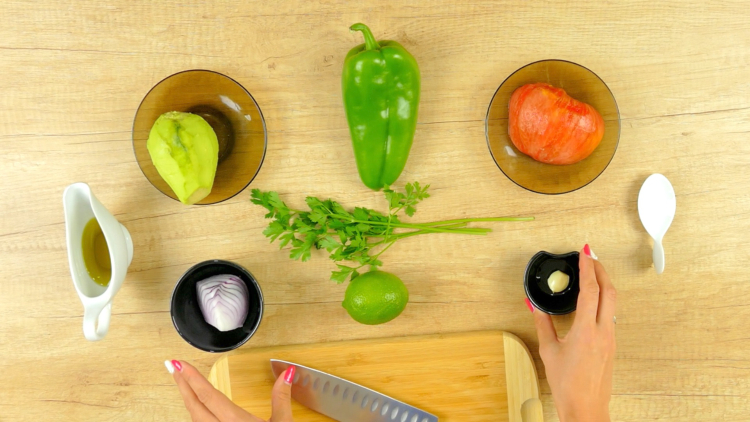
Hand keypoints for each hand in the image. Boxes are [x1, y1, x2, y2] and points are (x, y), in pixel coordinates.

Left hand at [166, 359, 294, 421]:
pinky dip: (197, 417)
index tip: (178, 364)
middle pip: (194, 406)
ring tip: (184, 386)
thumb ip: (281, 398)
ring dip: (188, 401)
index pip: (207, 395)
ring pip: (194, 420)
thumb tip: (286, 374)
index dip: (191, 377)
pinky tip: (198, 411)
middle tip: (172, 367)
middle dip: (182, 385)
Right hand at [526, 245, 615, 421]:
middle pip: (609, 291)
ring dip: (604, 284)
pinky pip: (610, 315)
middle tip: (591, 257)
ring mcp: (610, 339)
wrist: (586, 408)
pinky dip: (603, 300)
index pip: (591, 291)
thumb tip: (534, 306)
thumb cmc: (567, 385)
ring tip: (593, 274)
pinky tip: (594, 300)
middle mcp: (603, 332)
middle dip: (601, 270)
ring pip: (613, 303)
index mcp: (586, 331)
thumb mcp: (548, 351)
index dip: (588, 268)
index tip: (585, 253)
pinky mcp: (611, 345)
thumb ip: (542, 324)